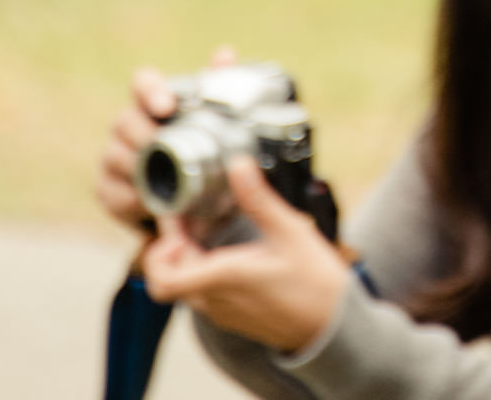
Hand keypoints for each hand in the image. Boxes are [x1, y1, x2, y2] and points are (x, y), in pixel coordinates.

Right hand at [94, 45, 235, 233]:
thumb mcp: (220, 125)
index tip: (166, 106)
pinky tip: (147, 202)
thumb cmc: (206, 154)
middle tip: (164, 149)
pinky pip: (109, 191)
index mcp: (155, 102)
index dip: (150, 91)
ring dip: (136, 168)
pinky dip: (129, 198)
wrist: (198, 204)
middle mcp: (129, 125)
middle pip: (124, 121)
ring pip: (113, 156)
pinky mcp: (108, 189)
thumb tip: (225, 52)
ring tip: (159, 178)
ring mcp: (114, 156)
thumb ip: (219, 85)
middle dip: (144, 135)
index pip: (142, 83)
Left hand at [141, 158, 350, 354]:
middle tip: (191, 217)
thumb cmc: (315, 281)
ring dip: (188, 260)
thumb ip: (258, 199)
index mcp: (223, 279)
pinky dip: (204, 272)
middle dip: (174, 246)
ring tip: (209, 230)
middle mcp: (215, 300)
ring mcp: (223, 312)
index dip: (157, 254)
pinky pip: (204, 294)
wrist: (333, 326)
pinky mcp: (234, 316)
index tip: (176, 227)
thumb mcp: (289, 231)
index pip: (162, 281)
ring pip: (186, 286)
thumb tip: (238, 164)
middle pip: (170, 278)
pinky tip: (227, 252)